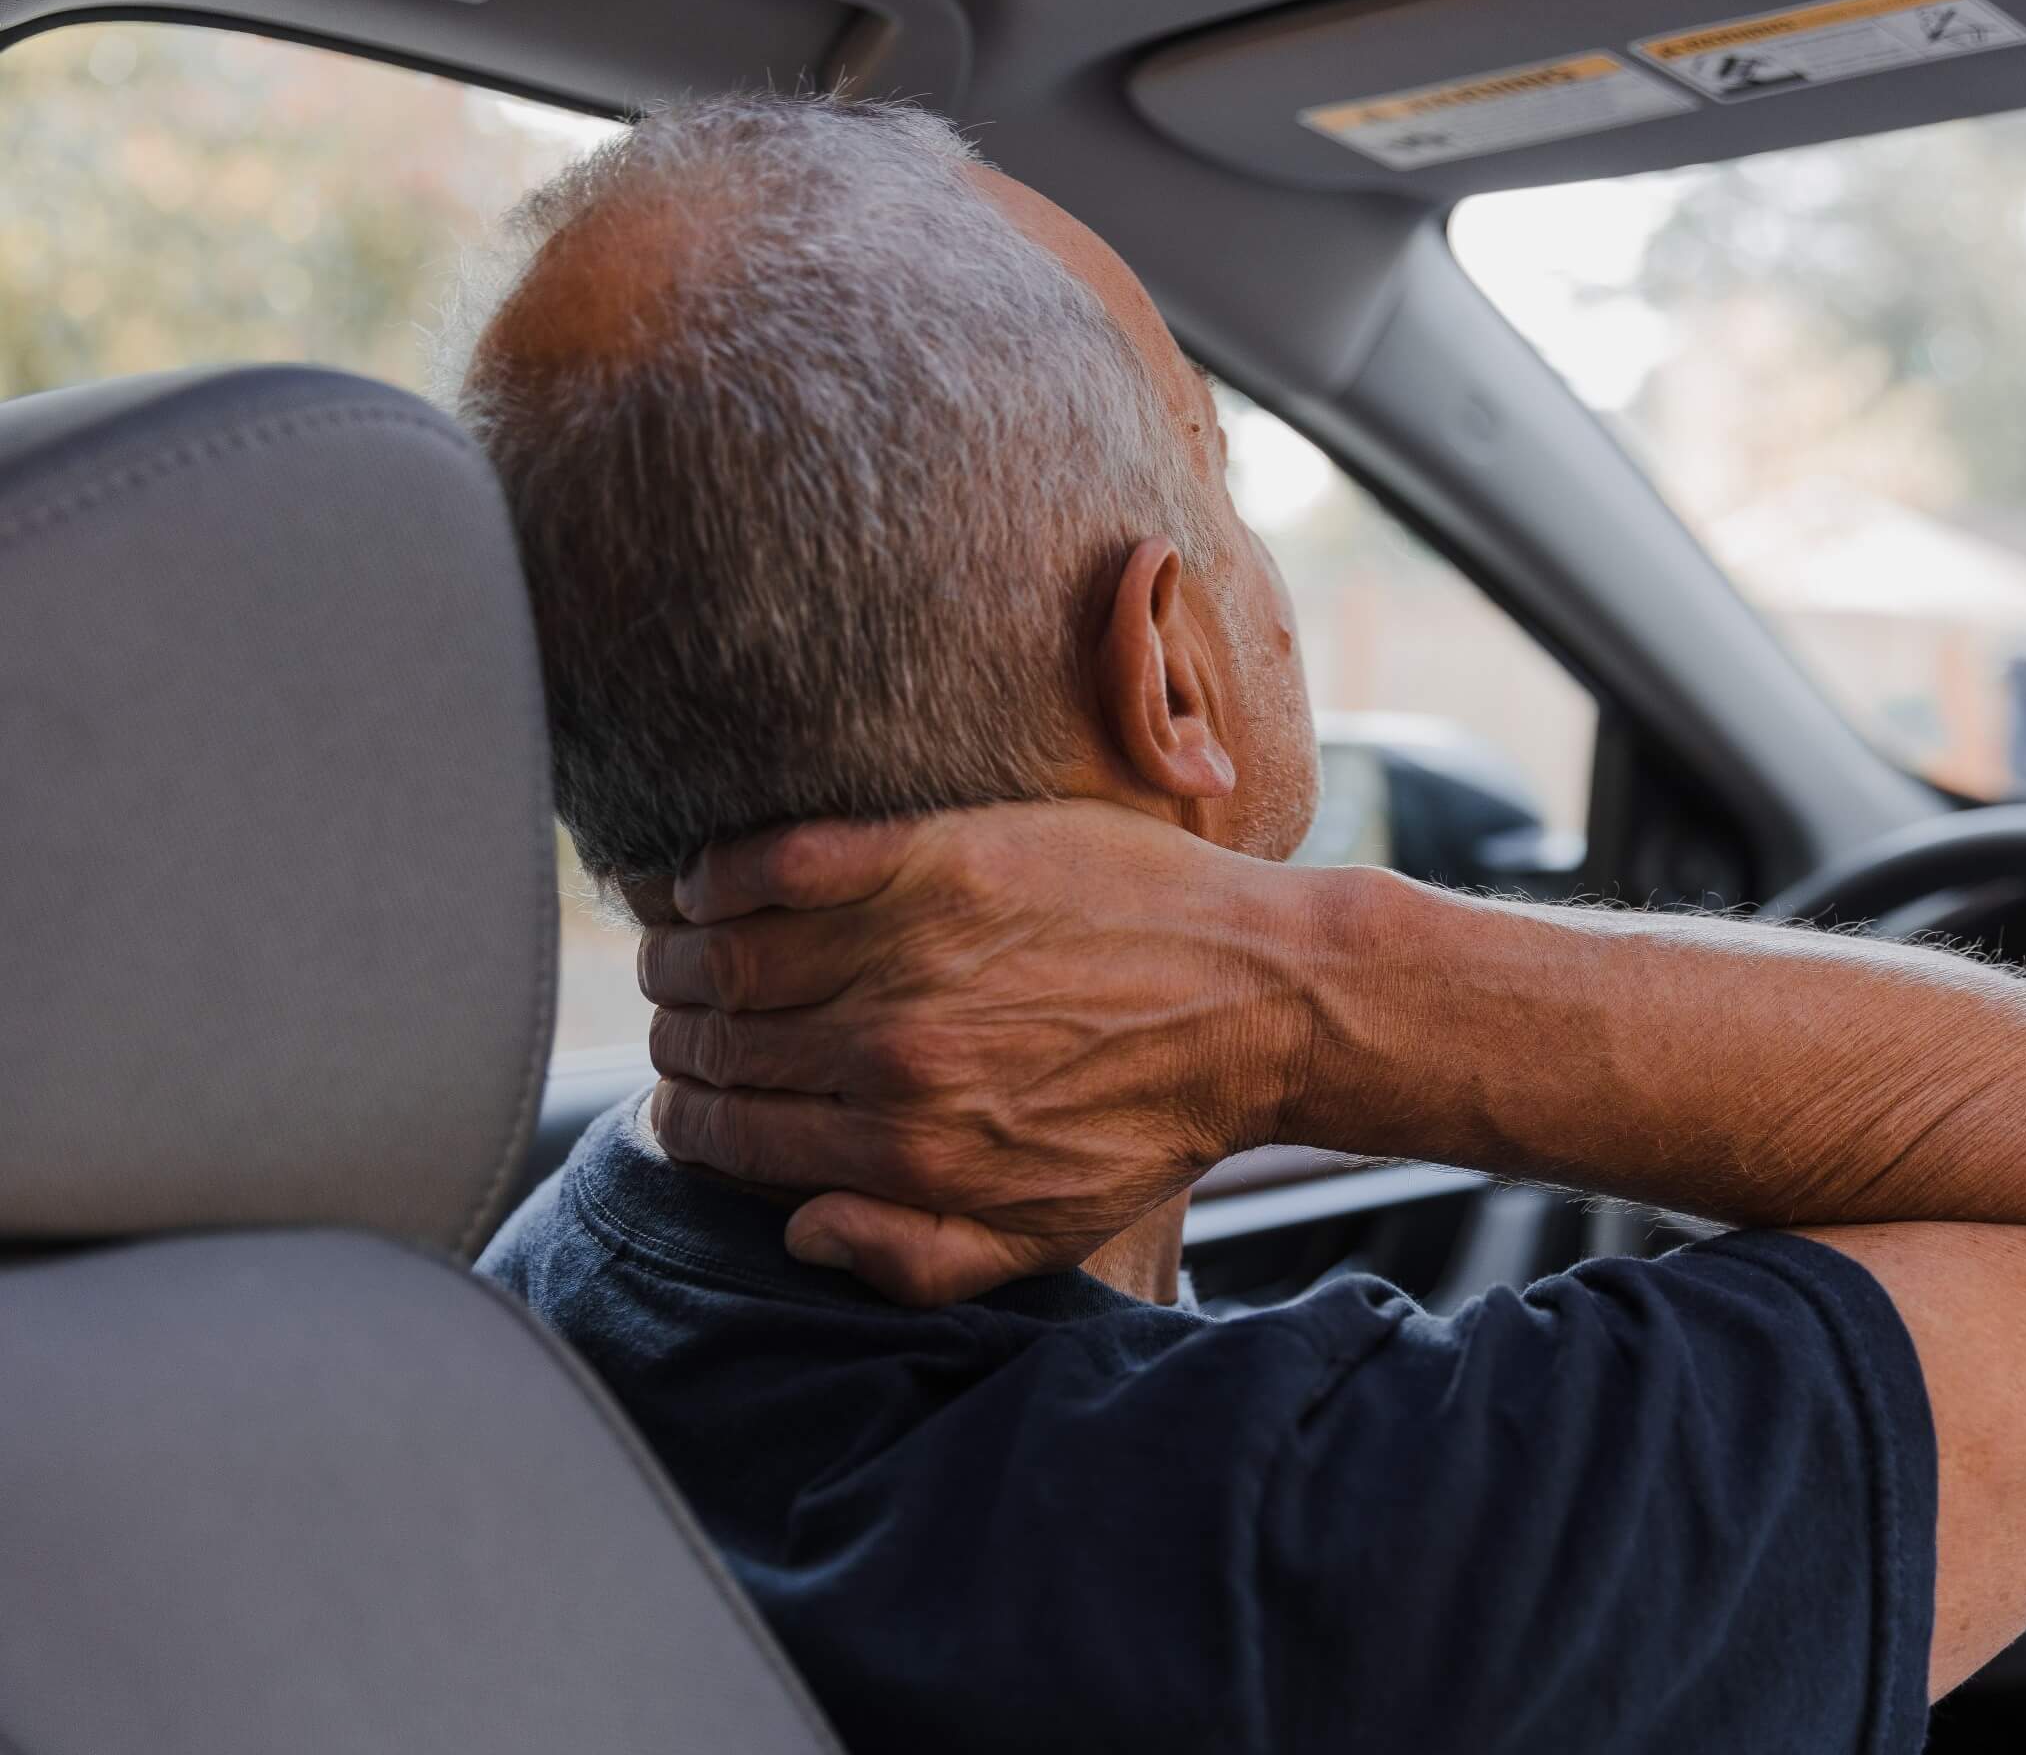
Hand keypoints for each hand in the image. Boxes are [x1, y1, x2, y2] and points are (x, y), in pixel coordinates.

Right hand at [638, 801, 1316, 1304]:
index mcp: (904, 1151)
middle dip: (673, 1035)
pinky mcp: (939, 856)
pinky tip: (709, 875)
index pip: (731, 1134)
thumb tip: (798, 1232)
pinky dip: (723, 867)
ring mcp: (912, 948)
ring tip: (672, 942)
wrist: (1263, 999)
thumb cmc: (1157, 1118)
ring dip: (674, 949)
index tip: (678, 1099)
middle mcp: (891, 1053)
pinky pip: (784, 858)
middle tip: (671, 1017)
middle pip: (715, 1040)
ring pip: (727, 951)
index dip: (683, 1118)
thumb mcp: (1044, 1233)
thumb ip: (913, 1258)